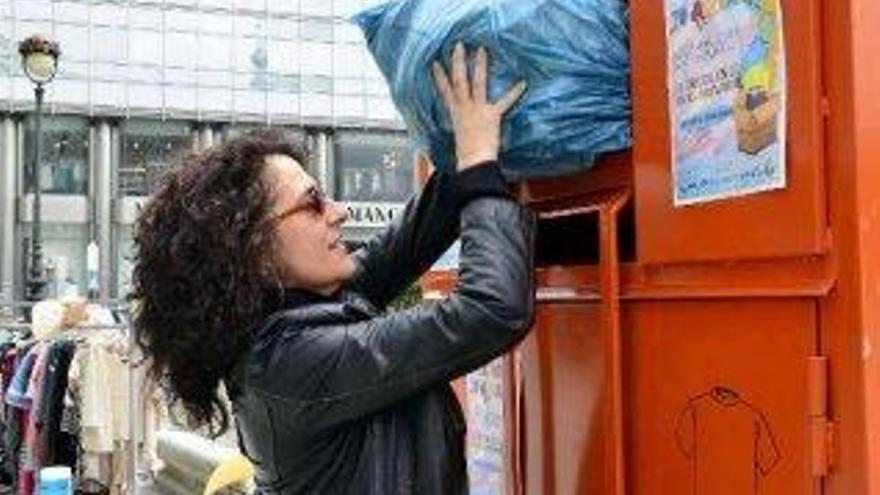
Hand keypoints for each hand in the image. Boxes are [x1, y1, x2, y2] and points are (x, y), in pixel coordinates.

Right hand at [432, 43, 526, 170]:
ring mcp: (477, 110)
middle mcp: (464, 107)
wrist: (473, 161)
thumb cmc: (466, 154)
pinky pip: (504, 102)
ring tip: (482, 50)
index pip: (444, 91)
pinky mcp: (491, 115)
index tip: (435, 63)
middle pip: (458, 81)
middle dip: (458, 63)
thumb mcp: (459, 137)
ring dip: (479, 66)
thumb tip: (463, 129)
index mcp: (455, 113)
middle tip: (459, 45)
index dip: (439, 77)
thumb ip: (462, 127)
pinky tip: (523, 84)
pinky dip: (513, 93)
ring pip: (476, 83)